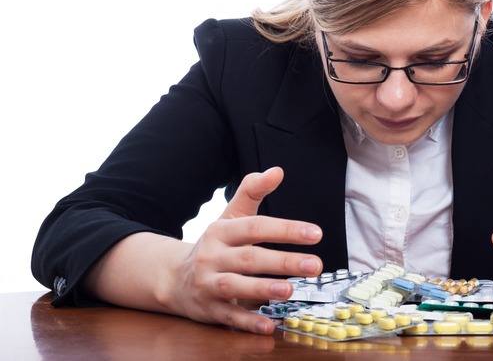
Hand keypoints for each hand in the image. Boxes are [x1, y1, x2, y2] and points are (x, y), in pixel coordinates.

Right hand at [171, 167, 322, 333]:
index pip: (256, 227)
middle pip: (250, 257)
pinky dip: (247, 322)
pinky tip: (268, 326)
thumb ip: (253, 191)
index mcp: (222, 231)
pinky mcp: (208, 309)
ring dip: (262, 289)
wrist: (173, 277)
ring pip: (235, 286)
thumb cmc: (214, 245)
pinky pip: (228, 316)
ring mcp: (208, 283)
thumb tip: (277, 170)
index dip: (286, 229)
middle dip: (283, 261)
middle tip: (315, 265)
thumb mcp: (231, 216)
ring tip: (290, 290)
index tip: (316, 233)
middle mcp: (213, 256)